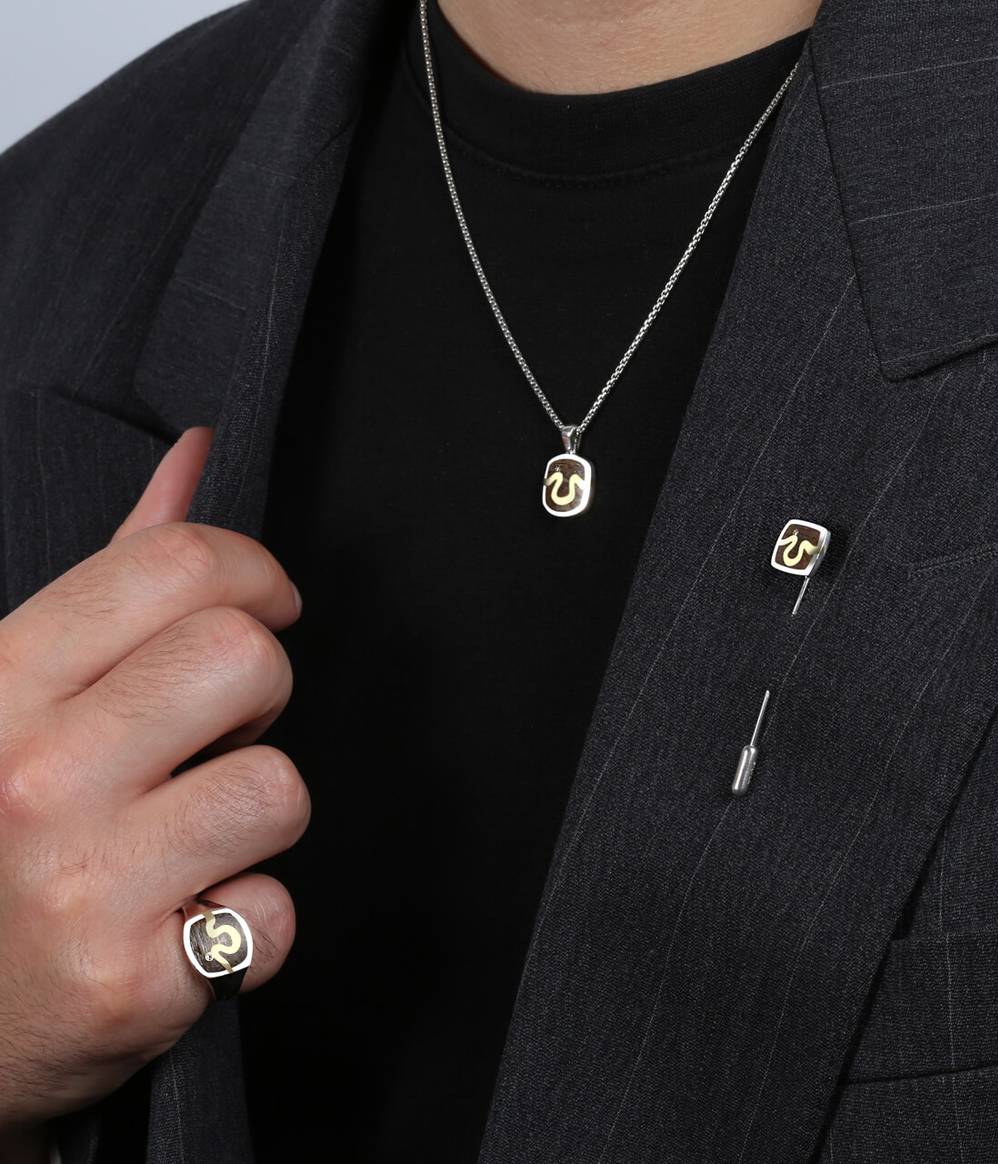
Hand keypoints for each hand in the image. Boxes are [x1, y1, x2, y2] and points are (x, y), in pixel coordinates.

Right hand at [0, 427, 307, 1137]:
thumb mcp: (23, 689)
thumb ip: (117, 573)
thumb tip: (195, 459)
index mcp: (2, 685)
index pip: (175, 567)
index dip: (252, 574)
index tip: (267, 603)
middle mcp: (33, 778)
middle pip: (245, 661)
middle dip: (258, 694)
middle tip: (212, 735)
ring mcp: (83, 887)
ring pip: (278, 787)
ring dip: (255, 811)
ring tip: (189, 835)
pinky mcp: (136, 985)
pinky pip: (275, 911)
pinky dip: (249, 916)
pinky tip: (183, 917)